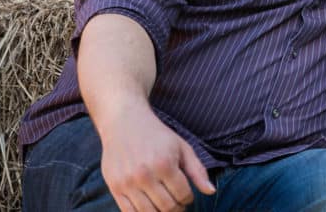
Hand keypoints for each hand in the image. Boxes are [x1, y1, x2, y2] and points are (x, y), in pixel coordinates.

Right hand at [98, 103, 214, 211]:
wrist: (125, 123)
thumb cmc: (157, 135)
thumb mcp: (182, 147)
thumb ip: (197, 170)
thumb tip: (211, 191)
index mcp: (165, 164)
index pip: (182, 195)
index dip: (188, 199)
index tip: (187, 197)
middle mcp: (145, 175)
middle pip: (167, 207)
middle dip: (177, 208)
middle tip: (178, 204)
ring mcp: (127, 183)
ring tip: (165, 206)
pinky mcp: (114, 187)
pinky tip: (149, 207)